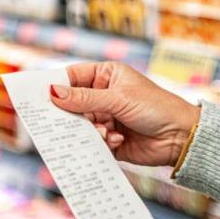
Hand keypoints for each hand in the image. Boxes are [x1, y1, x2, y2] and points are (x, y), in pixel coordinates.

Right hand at [50, 62, 200, 166]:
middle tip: (63, 122)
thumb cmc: (156, 108)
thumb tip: (53, 92)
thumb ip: (84, 99)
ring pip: (81, 125)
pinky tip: (117, 141)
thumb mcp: (118, 99)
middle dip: (71, 114)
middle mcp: (104, 96)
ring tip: (104, 132)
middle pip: (73, 104)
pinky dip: (100, 143)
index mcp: (107, 76)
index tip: (39, 95)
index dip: (56, 85)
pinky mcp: (110, 140)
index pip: (73, 77)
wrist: (180, 137)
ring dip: (90, 130)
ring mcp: (106, 118)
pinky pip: (92, 142)